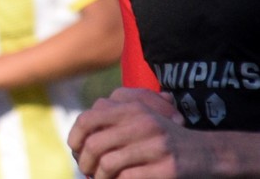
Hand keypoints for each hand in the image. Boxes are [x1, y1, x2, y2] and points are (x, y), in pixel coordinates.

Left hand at [68, 87, 195, 178]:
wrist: (206, 154)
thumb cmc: (163, 138)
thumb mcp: (141, 118)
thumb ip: (112, 119)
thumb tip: (77, 138)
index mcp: (133, 109)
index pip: (88, 119)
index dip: (75, 137)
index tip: (74, 151)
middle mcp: (144, 124)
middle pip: (95, 145)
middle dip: (85, 162)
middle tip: (86, 171)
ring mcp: (156, 147)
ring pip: (109, 164)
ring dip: (99, 177)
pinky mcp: (167, 169)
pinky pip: (127, 178)